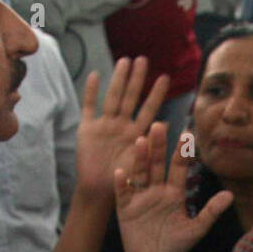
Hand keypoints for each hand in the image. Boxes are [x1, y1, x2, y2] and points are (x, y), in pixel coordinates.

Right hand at [75, 57, 169, 204]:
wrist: (99, 191)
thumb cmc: (123, 182)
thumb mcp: (140, 164)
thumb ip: (150, 144)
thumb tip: (165, 123)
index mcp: (137, 134)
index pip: (149, 110)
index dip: (156, 94)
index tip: (165, 77)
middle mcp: (122, 126)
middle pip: (130, 98)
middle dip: (137, 80)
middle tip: (144, 60)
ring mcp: (104, 125)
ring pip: (112, 98)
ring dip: (118, 80)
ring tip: (125, 61)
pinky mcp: (87, 129)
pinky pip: (89, 107)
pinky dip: (91, 91)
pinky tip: (96, 75)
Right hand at [114, 122, 234, 251]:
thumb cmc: (175, 246)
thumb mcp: (195, 230)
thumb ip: (210, 212)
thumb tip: (230, 196)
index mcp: (174, 192)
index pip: (179, 167)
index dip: (182, 152)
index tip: (187, 134)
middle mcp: (157, 189)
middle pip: (157, 164)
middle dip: (158, 146)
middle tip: (158, 125)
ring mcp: (140, 196)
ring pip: (140, 173)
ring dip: (140, 158)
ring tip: (141, 141)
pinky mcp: (125, 207)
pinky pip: (123, 192)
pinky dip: (122, 183)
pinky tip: (121, 171)